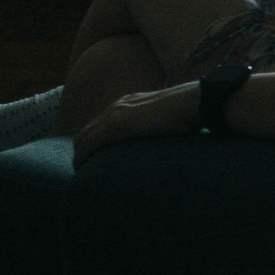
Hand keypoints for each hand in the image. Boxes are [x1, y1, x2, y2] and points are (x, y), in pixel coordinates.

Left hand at [72, 83, 198, 166]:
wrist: (196, 101)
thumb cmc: (190, 111)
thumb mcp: (168, 119)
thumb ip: (160, 126)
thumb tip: (167, 140)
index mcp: (131, 103)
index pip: (102, 123)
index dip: (94, 141)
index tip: (94, 158)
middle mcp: (119, 106)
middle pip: (88, 130)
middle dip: (81, 150)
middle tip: (83, 170)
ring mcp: (117, 113)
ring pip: (84, 136)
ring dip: (79, 155)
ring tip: (81, 173)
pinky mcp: (118, 124)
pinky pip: (90, 142)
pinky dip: (82, 156)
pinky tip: (82, 168)